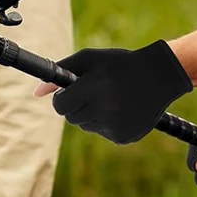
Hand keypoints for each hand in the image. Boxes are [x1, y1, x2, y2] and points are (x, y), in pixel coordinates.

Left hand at [34, 41, 191, 143]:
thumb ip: (60, 70)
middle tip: (92, 93)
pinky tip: (122, 109)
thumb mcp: (90, 59)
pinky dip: (107, 123)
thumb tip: (36, 92)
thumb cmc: (120, 64)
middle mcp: (104, 108)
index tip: (68, 94)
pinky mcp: (124, 137)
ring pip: (86, 126)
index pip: (60, 106)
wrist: (160, 76)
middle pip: (71, 118)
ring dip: (91, 115)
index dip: (62, 99)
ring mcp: (115, 126)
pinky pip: (103, 133)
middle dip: (76, 106)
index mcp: (93, 86)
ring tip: (110, 98)